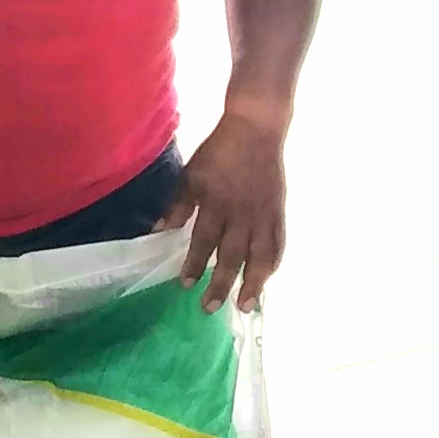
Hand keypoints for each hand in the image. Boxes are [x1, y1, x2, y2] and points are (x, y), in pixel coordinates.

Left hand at [163, 105, 287, 313]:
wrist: (256, 130)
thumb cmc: (219, 152)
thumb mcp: (191, 174)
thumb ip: (178, 205)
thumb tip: (160, 231)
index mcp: (217, 204)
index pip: (203, 241)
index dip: (194, 264)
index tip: (186, 284)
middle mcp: (241, 215)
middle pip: (231, 256)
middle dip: (220, 284)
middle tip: (209, 307)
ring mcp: (263, 216)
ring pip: (260, 257)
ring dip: (252, 284)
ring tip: (244, 305)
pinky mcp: (278, 213)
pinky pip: (278, 244)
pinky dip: (272, 264)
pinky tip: (266, 279)